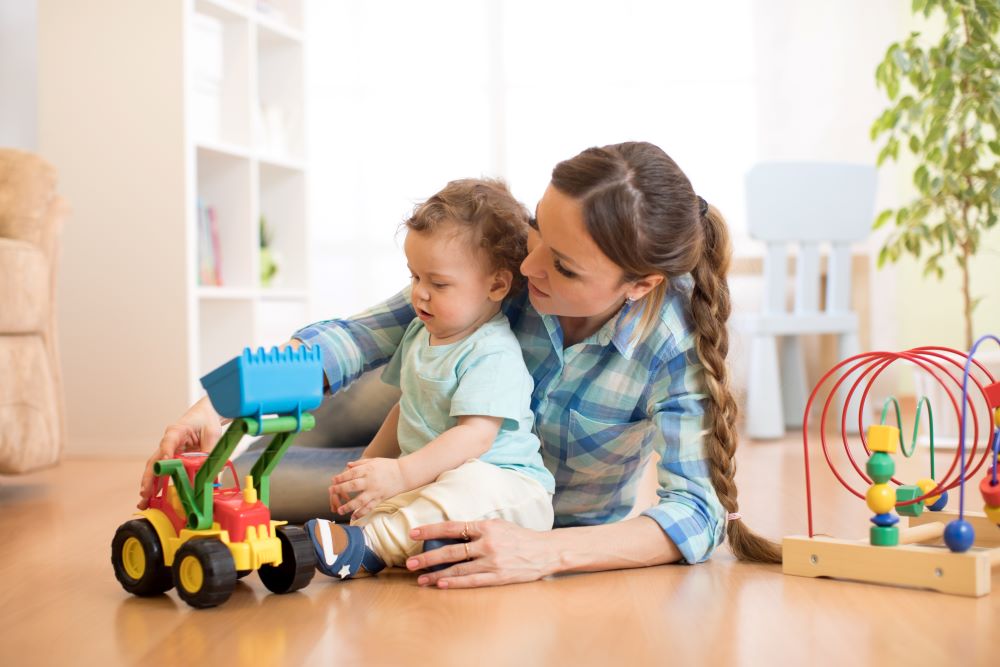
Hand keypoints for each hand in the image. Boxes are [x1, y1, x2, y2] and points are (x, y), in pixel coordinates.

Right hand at [137, 396, 223, 508]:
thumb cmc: (206, 421)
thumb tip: (210, 471)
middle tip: (144, 494)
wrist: (204, 415)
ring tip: (144, 502)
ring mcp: (168, 450)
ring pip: (155, 468)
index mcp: (177, 430)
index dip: (166, 454)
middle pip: (155, 460)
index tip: (163, 465)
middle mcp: (168, 441)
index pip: (168, 442)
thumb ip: (209, 452)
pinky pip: (162, 471)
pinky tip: (154, 498)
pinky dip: (158, 484)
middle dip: (149, 478)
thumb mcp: (212, 434)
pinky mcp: (171, 457)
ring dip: (149, 485)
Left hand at [329, 457, 407, 519]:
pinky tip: (354, 517)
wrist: (404, 474)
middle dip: (340, 489)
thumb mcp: (374, 461)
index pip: (351, 474)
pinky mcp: (380, 499)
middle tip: (331, 492)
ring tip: (339, 510)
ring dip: (348, 506)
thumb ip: (360, 463)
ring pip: (360, 500)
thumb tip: (347, 465)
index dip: (341, 477)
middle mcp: (371, 481)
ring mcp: (375, 491)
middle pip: (352, 486)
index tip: (333, 480)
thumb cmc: (388, 466)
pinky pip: (369, 508)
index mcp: (368, 470)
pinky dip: (361, 513)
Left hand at [404, 519, 557, 588]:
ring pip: (458, 569)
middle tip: (409, 562)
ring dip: (437, 574)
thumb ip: (477, 528)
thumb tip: (453, 531)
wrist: (545, 551)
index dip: (431, 530)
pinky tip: (441, 585)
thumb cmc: (520, 537)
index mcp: (486, 527)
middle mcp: (488, 543)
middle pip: (451, 550)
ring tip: (421, 578)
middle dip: (428, 557)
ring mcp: (493, 562)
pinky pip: (472, 581)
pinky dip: (455, 583)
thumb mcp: (499, 524)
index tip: (413, 533)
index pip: (452, 527)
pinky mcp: (498, 577)